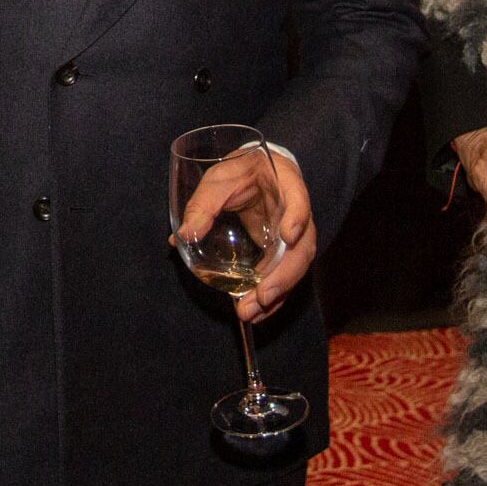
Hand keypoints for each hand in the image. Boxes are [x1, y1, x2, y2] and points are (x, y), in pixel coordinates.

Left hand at [173, 143, 316, 322]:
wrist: (255, 173)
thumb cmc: (239, 172)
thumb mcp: (218, 180)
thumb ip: (203, 204)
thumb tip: (184, 236)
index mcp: (286, 184)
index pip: (298, 200)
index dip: (297, 218)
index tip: (287, 236)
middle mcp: (297, 214)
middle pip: (302, 247)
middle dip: (284, 275)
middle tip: (262, 296)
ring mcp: (295, 236)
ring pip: (295, 267)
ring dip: (276, 293)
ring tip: (249, 313)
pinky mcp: (284, 253)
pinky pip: (283, 276)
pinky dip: (271, 297)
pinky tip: (254, 313)